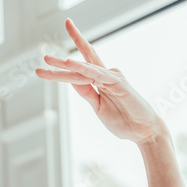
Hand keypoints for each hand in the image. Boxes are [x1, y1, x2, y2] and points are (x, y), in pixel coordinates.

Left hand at [36, 18, 167, 144]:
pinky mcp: (119, 83)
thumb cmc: (123, 120)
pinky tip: (71, 63)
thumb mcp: (97, 106)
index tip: (44, 62)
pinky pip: (97, 74)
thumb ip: (86, 92)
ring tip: (47, 59)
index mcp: (99, 81)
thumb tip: (71, 81)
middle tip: (43, 54)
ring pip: (83, 69)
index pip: (79, 68)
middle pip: (80, 62)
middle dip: (61, 58)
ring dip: (64, 65)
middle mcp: (104, 75)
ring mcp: (111, 77)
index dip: (62, 64)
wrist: (144, 132)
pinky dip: (84, 69)